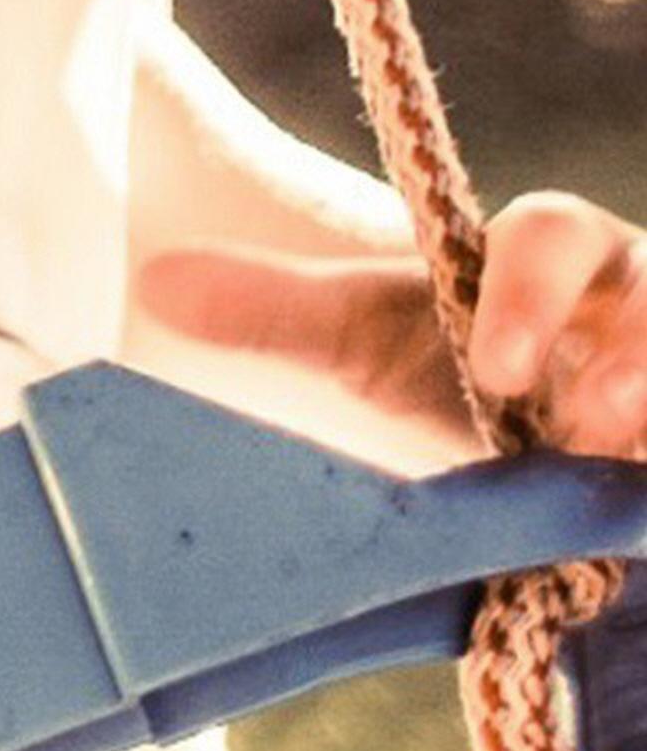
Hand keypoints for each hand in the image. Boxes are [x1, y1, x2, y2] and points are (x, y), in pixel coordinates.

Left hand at [132, 189, 646, 460]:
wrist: (526, 450)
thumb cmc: (451, 371)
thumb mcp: (363, 344)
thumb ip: (274, 313)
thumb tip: (153, 283)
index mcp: (553, 256)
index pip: (560, 231)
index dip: (534, 289)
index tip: (494, 366)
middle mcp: (637, 303)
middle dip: (644, 352)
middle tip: (588, 419)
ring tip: (625, 467)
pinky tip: (641, 519)